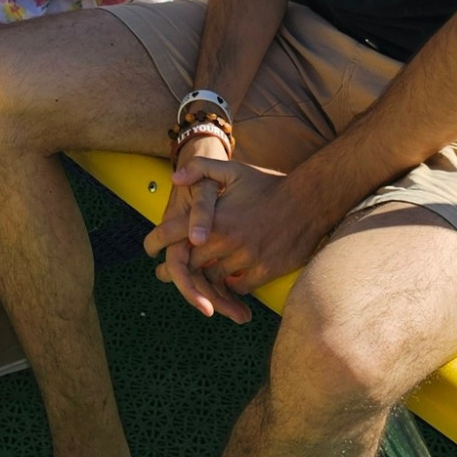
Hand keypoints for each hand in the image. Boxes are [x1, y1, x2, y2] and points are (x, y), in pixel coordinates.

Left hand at [146, 155, 329, 314]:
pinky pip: (239, 287)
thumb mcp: (232, 169)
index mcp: (215, 218)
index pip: (173, 234)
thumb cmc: (267, 185)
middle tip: (165, 274)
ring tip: (194, 281)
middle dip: (175, 269)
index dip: (156, 242)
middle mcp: (227, 241)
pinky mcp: (265, 272)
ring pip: (213, 279)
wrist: (308, 201)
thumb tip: (174, 179)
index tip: (148, 250)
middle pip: (189, 263)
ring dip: (203, 280)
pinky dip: (229, 287)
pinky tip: (224, 282)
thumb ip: (199, 169)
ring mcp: (246, 259)